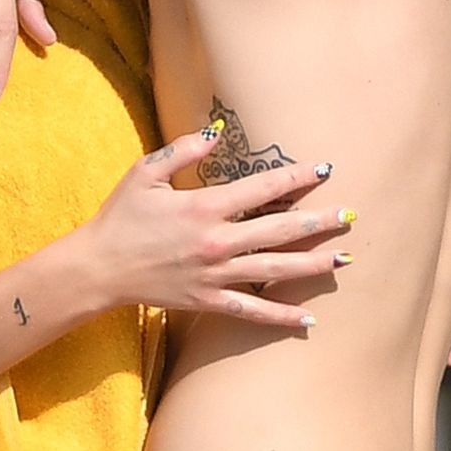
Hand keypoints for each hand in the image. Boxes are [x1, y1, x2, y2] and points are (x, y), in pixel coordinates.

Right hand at [82, 128, 352, 328]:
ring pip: (275, 269)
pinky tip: (309, 320)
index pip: (262, 189)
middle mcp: (217, 242)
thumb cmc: (120, 217)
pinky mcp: (208, 301)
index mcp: (204, 207)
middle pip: (280, 230)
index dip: (296, 177)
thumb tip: (218, 130)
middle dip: (319, 222)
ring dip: (313, 264)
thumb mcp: (146, 173)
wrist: (99, 268)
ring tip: (344, 258)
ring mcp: (216, 275)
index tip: (324, 169)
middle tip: (352, 216)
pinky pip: (252, 310)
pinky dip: (281, 317)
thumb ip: (184, 150)